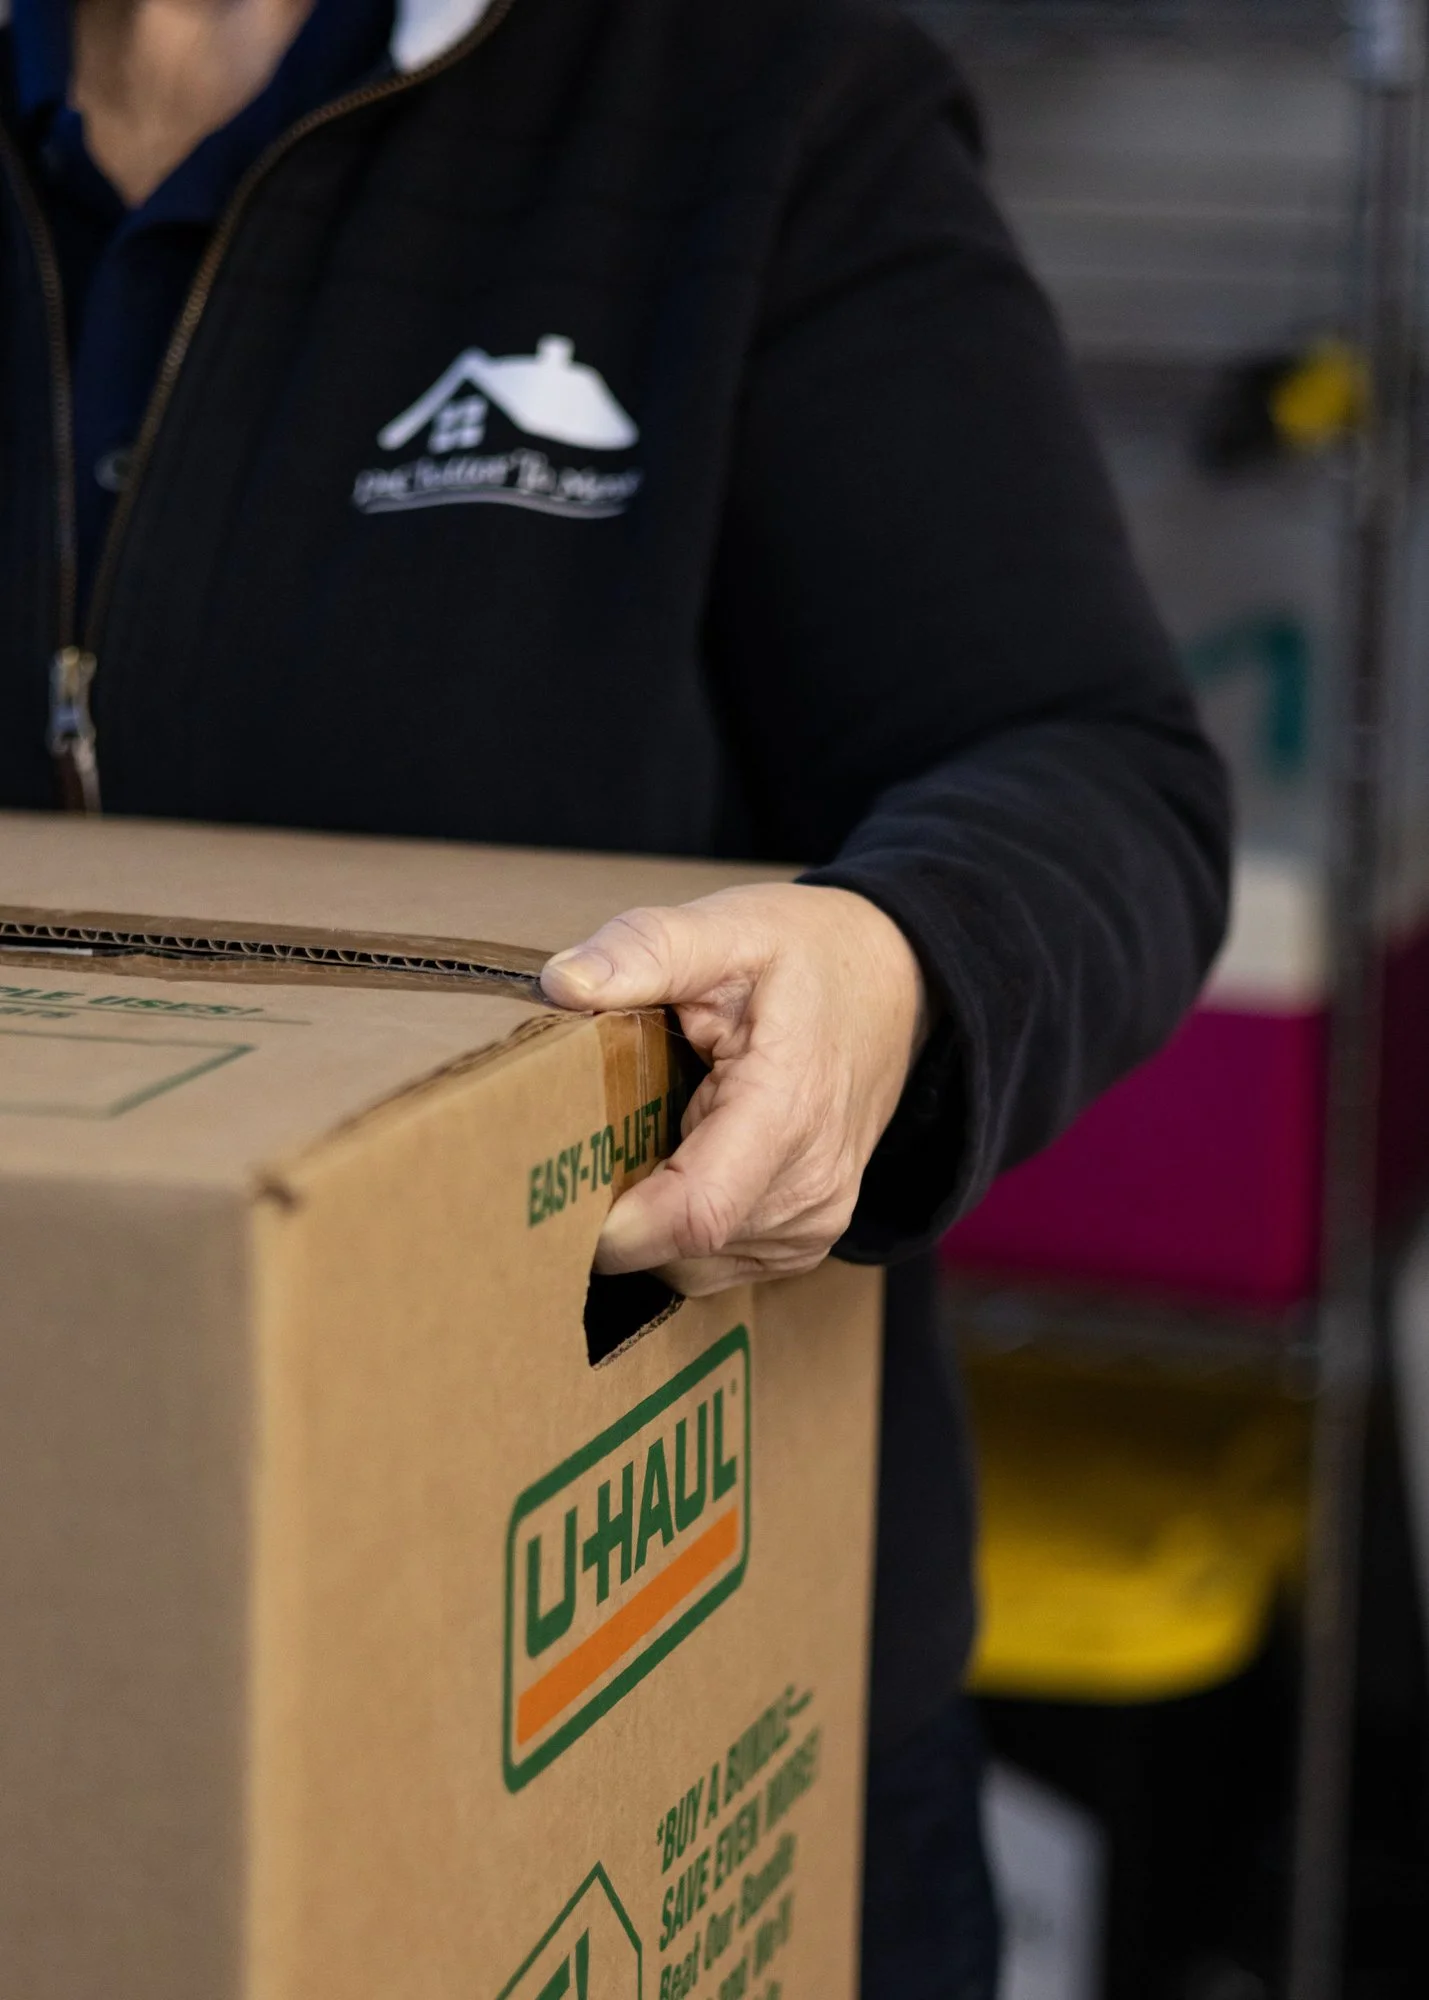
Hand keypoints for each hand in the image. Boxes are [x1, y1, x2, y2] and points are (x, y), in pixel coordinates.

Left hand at [539, 883, 927, 1295]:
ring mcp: (813, 1221)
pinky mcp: (805, 1239)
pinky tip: (678, 1157)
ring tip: (641, 1133)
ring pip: (689, 1266)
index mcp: (787, 1112)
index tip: (549, 1193)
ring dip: (644, 1220)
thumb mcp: (728, 927)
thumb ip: (645, 949)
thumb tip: (561, 983)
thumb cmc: (811, 955)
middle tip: (574, 1140)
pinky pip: (714, 1263)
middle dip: (610, 1212)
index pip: (692, 1215)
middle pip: (677, 1248)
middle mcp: (810, 1187)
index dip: (610, 1228)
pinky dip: (676, 1227)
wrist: (901, 984)